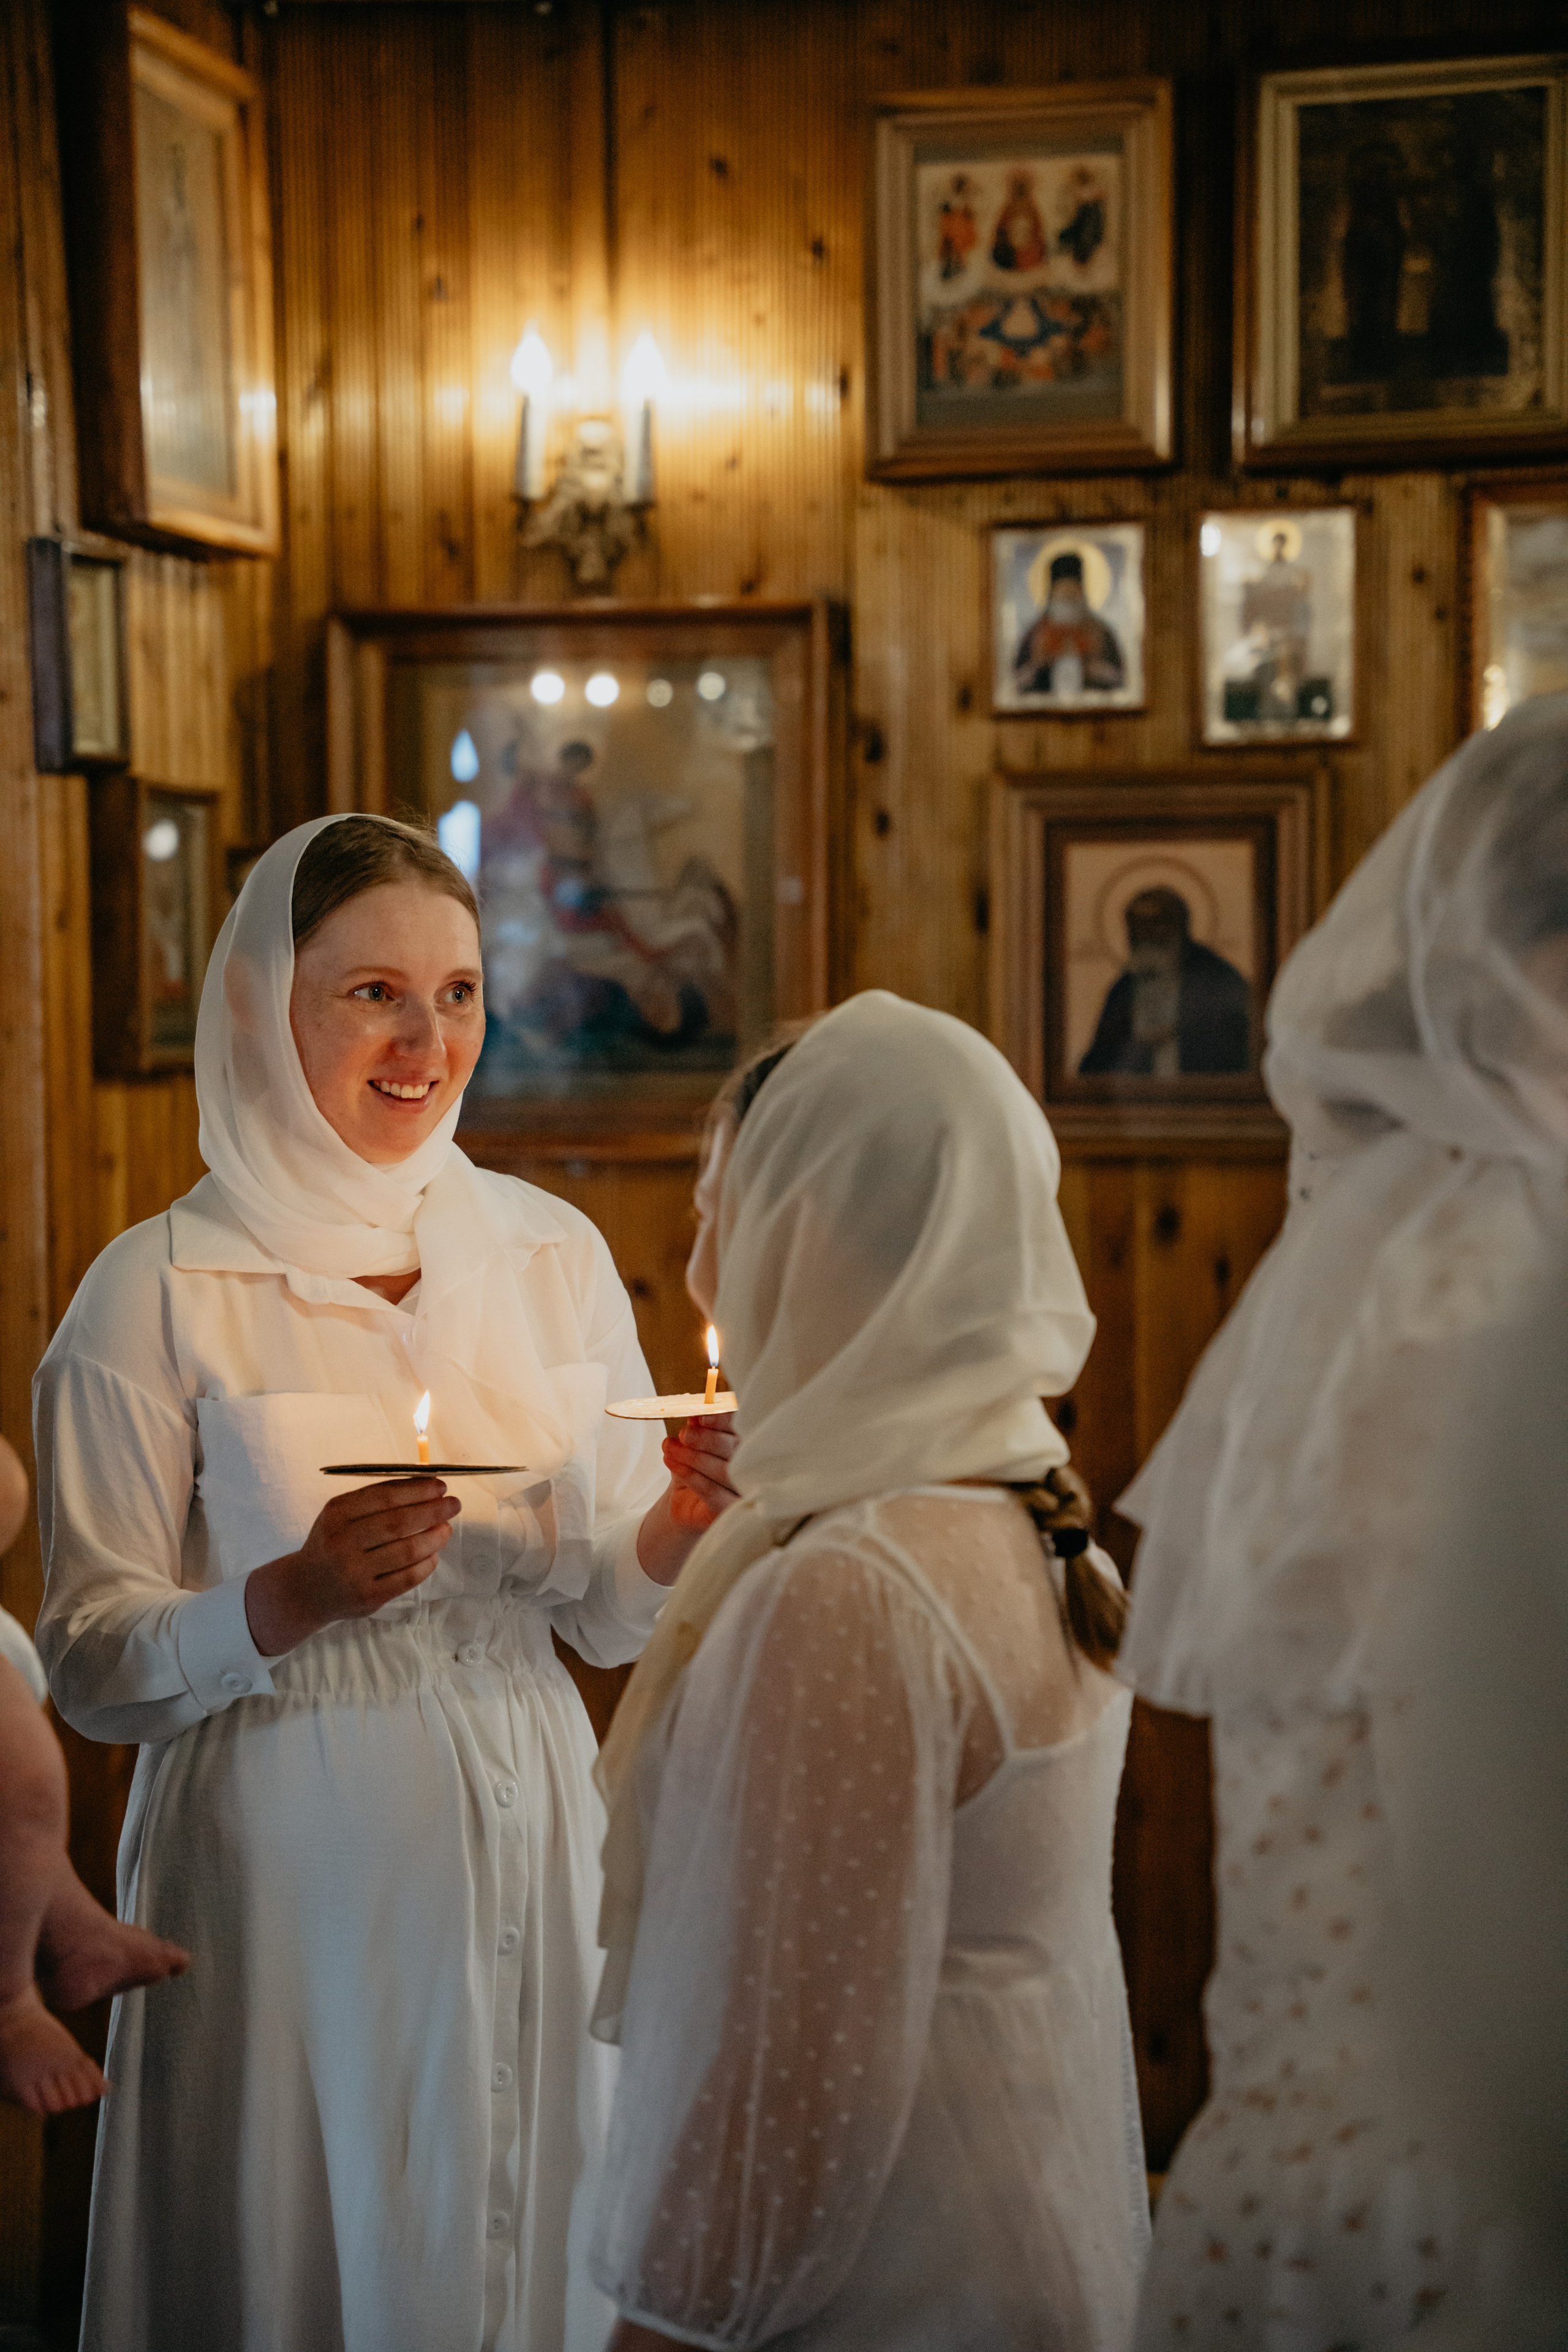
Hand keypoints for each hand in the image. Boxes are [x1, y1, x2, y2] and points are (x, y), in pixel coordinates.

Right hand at [243, 1478, 459, 1656]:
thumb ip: (376, 1499)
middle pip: (398, 1523)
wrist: (305, 1589)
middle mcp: (342, 1543)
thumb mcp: (340, 1515)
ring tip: (446, 1529)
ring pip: (407, 1551)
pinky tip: (433, 1554)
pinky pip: (407, 1578)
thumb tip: (426, 1486)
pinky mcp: (367, 1598)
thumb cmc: (332, 1543)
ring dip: (435, 1537)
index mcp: (336, 1514)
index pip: (384, 1497)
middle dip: (432, 1511)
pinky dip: (426, 1564)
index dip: (417, 1490)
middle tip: (454, 1505)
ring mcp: (354, 1573)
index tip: (440, 1486)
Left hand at [635, 1415, 740, 1586]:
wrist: (686, 1506)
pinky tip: (671, 1462)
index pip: (740, 1427)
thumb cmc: (695, 1469)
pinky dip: (690, 1475)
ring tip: (668, 1447)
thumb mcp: (692, 1445)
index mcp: (748, 1441)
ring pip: (724, 1470)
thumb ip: (696, 1430)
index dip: (723, 1420)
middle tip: (684, 1434)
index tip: (701, 1415)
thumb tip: (695, 1416)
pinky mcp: (733, 1511)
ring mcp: (747, 1490)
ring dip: (693, 1456)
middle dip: (706, 1439)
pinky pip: (713, 1492)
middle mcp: (756, 1465)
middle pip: (735, 1449)